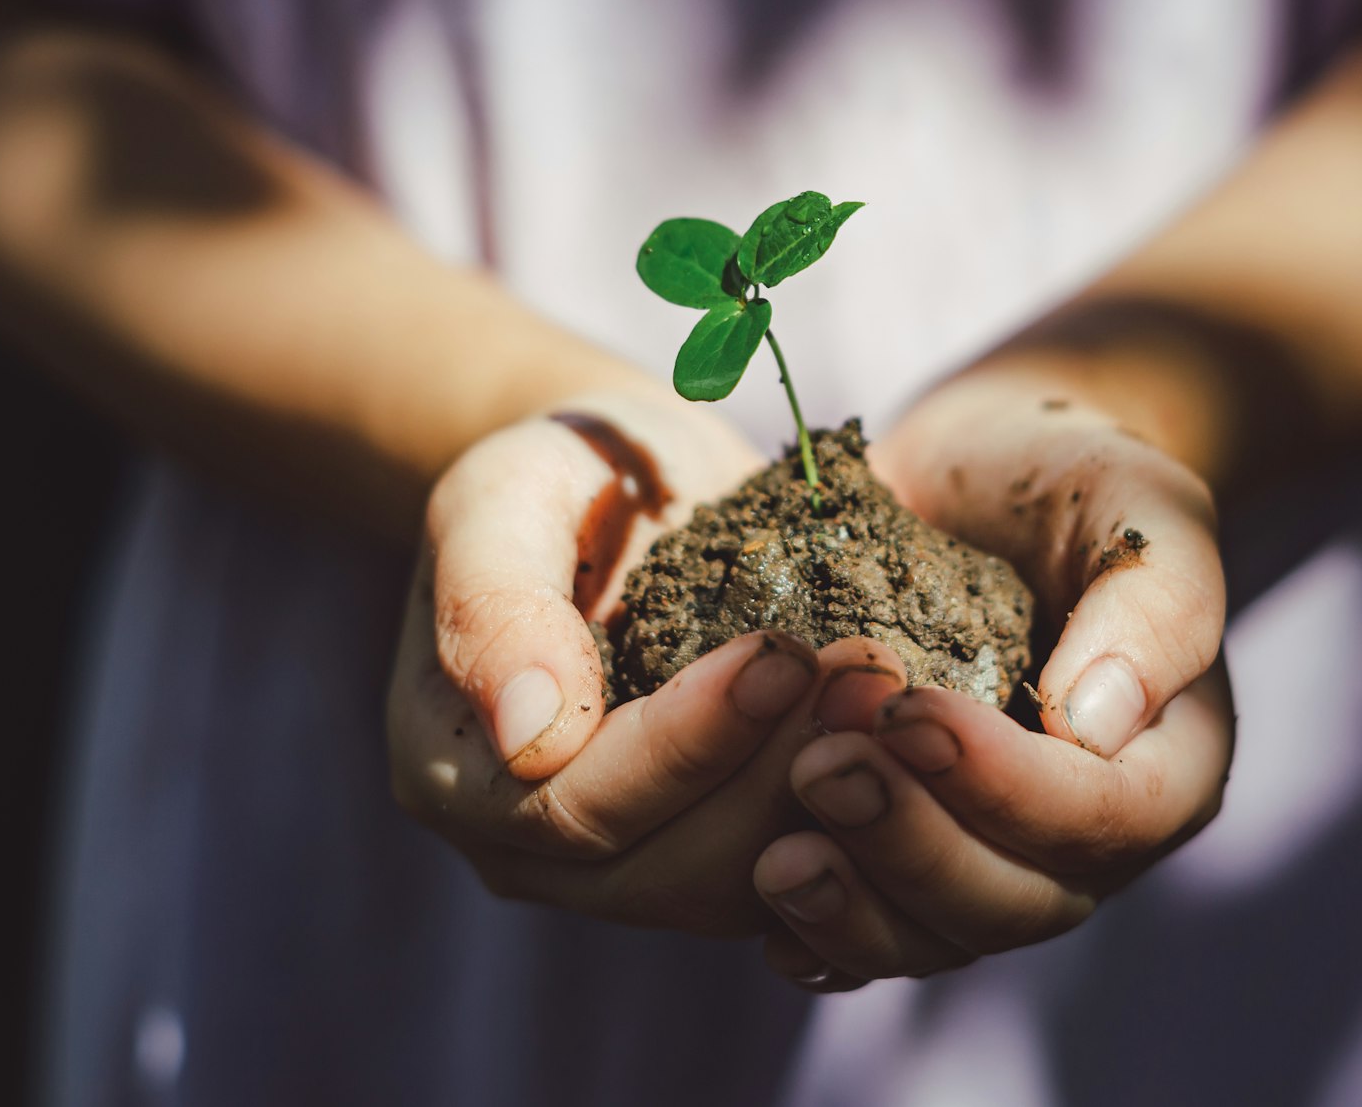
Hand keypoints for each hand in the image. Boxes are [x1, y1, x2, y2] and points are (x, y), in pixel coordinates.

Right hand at [389, 390, 891, 934]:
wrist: (622, 483)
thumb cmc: (553, 475)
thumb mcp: (502, 499)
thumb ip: (494, 607)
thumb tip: (529, 736)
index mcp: (454, 776)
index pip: (576, 809)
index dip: (686, 746)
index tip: (781, 657)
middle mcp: (532, 848)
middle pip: (669, 871)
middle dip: (778, 776)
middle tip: (868, 675)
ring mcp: (629, 862)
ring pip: (743, 886)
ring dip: (832, 797)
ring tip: (892, 688)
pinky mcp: (718, 847)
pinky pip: (795, 872)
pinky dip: (856, 818)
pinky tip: (907, 737)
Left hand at [750, 377, 1233, 986]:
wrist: (972, 480)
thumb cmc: (1067, 476)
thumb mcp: (1137, 500)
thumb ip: (1153, 603)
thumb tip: (1096, 724)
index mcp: (1167, 765)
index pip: (1100, 818)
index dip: (1004, 784)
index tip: (908, 713)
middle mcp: (1087, 839)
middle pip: (1015, 901)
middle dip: (911, 844)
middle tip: (819, 766)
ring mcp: (995, 861)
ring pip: (936, 937)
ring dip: (853, 908)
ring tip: (775, 857)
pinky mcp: (909, 860)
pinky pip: (872, 936)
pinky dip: (820, 932)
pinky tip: (760, 898)